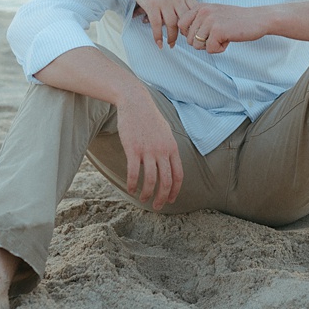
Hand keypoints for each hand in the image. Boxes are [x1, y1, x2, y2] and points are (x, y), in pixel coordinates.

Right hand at [116, 89, 183, 209]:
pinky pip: (133, 172)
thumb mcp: (165, 131)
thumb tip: (167, 161)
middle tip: (157, 206)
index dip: (175, 190)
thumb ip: (168, 147)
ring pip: (150, 180)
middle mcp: (162, 151)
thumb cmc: (149, 117)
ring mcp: (148, 150)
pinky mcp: (133, 149)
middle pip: (166, 181)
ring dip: (147, 193)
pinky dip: (132, 184)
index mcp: (172, 148)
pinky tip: (130, 189)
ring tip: (143, 199)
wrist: (135, 102)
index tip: (170, 199)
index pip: (178, 175)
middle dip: (162, 197)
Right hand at [129, 0, 198, 48]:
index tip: (194, 33)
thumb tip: (190, 19)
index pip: (195, 12)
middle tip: (184, 43)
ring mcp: (164, 2)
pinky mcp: (152, 6)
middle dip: (186, 34)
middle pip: (185, 20)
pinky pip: (156, 25)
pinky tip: (158, 43)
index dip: (196, 24)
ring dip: (172, 38)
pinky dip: (158, 36)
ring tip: (171, 44)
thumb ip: (183, 2)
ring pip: (172, 25)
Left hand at [179, 3, 267, 53]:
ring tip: (223, 37)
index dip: (191, 34)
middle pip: (189, 39)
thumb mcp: (214, 13)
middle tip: (218, 36)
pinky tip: (229, 40)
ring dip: (211, 46)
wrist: (257, 19)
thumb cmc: (236, 19)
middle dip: (203, 43)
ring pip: (197, 45)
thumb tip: (183, 34)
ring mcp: (210, 20)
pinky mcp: (218, 31)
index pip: (181, 25)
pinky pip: (210, 49)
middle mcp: (203, 11)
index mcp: (200, 7)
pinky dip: (220, 49)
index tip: (206, 34)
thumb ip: (198, 20)